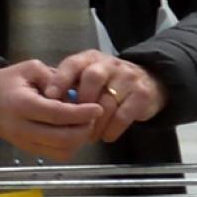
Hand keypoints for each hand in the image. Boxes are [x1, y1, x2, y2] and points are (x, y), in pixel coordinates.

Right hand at [0, 59, 101, 161]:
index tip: (97, 108)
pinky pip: (57, 155)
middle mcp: (23, 128)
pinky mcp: (29, 150)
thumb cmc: (7, 83)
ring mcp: (25, 143)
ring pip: (62, 151)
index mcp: (23, 105)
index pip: (57, 115)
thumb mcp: (29, 69)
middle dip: (84, 129)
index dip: (81, 113)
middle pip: (62, 138)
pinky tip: (72, 132)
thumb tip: (74, 92)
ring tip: (83, 124)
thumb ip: (53, 77)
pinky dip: (70, 146)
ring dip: (79, 140)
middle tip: (93, 117)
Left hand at [51, 51, 166, 143]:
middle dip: (80, 103)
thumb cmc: (108, 83)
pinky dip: (112, 129)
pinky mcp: (142, 94)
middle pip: (92, 78)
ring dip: (95, 123)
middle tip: (72, 123)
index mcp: (91, 59)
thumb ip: (69, 86)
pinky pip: (124, 114)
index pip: (73, 64)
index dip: (60, 79)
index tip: (49, 97)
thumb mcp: (87, 78)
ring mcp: (128, 78)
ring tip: (87, 137)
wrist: (150, 81)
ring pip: (107, 101)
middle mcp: (110, 64)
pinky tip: (106, 136)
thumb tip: (45, 105)